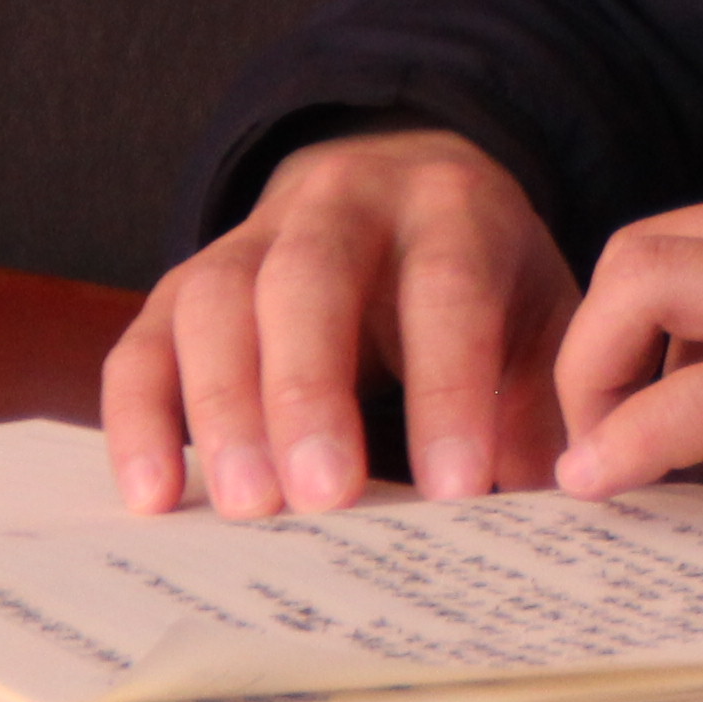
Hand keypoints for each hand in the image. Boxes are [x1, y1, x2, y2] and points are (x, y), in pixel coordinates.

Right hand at [102, 125, 571, 518]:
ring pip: (217, 304)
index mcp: (448, 208)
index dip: (449, 387)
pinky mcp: (182, 285)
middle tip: (323, 497)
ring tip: (247, 507)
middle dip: (312, 390)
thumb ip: (547, 406)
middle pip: (310, 282)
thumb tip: (562, 513)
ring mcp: (248, 239)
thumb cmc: (480, 283)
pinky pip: (143, 343)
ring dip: (224, 407)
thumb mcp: (538, 320)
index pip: (446, 290)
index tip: (455, 489)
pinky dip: (139, 417)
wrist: (399, 188)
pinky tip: (152, 493)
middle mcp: (338, 204)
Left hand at [550, 140, 702, 552]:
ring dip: (592, 381)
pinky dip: (629, 438)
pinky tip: (609, 482)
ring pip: (650, 289)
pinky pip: (701, 401)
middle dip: (594, 343)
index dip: (649, 323)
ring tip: (593, 463)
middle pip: (651, 248)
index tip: (634, 393)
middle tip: (591, 428)